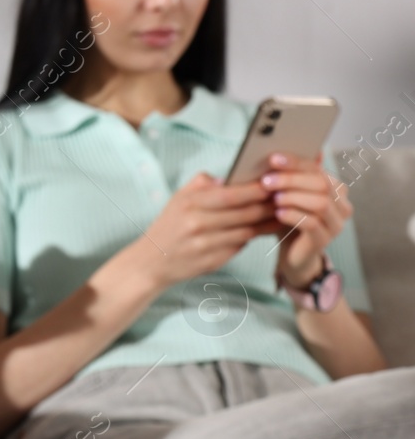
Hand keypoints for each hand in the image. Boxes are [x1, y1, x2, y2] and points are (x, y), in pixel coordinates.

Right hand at [127, 172, 275, 290]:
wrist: (151, 261)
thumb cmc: (169, 226)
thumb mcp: (178, 199)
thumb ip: (201, 184)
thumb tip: (229, 177)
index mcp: (190, 204)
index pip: (231, 195)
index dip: (255, 190)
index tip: (273, 184)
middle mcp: (197, 224)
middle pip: (244, 214)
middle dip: (268, 206)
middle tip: (286, 199)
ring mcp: (205, 245)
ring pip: (247, 231)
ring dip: (267, 223)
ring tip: (281, 214)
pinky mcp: (213, 261)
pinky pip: (240, 246)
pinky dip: (253, 237)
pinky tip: (263, 230)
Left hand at [261, 152, 352, 290]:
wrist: (291, 252)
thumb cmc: (289, 217)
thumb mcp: (288, 194)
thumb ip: (290, 175)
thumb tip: (283, 151)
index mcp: (336, 189)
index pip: (318, 170)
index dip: (296, 163)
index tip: (273, 159)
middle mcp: (342, 205)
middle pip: (322, 185)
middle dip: (292, 180)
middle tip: (267, 181)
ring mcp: (336, 224)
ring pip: (320, 204)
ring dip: (293, 198)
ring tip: (274, 198)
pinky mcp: (324, 240)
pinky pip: (312, 224)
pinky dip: (293, 215)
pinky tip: (279, 213)